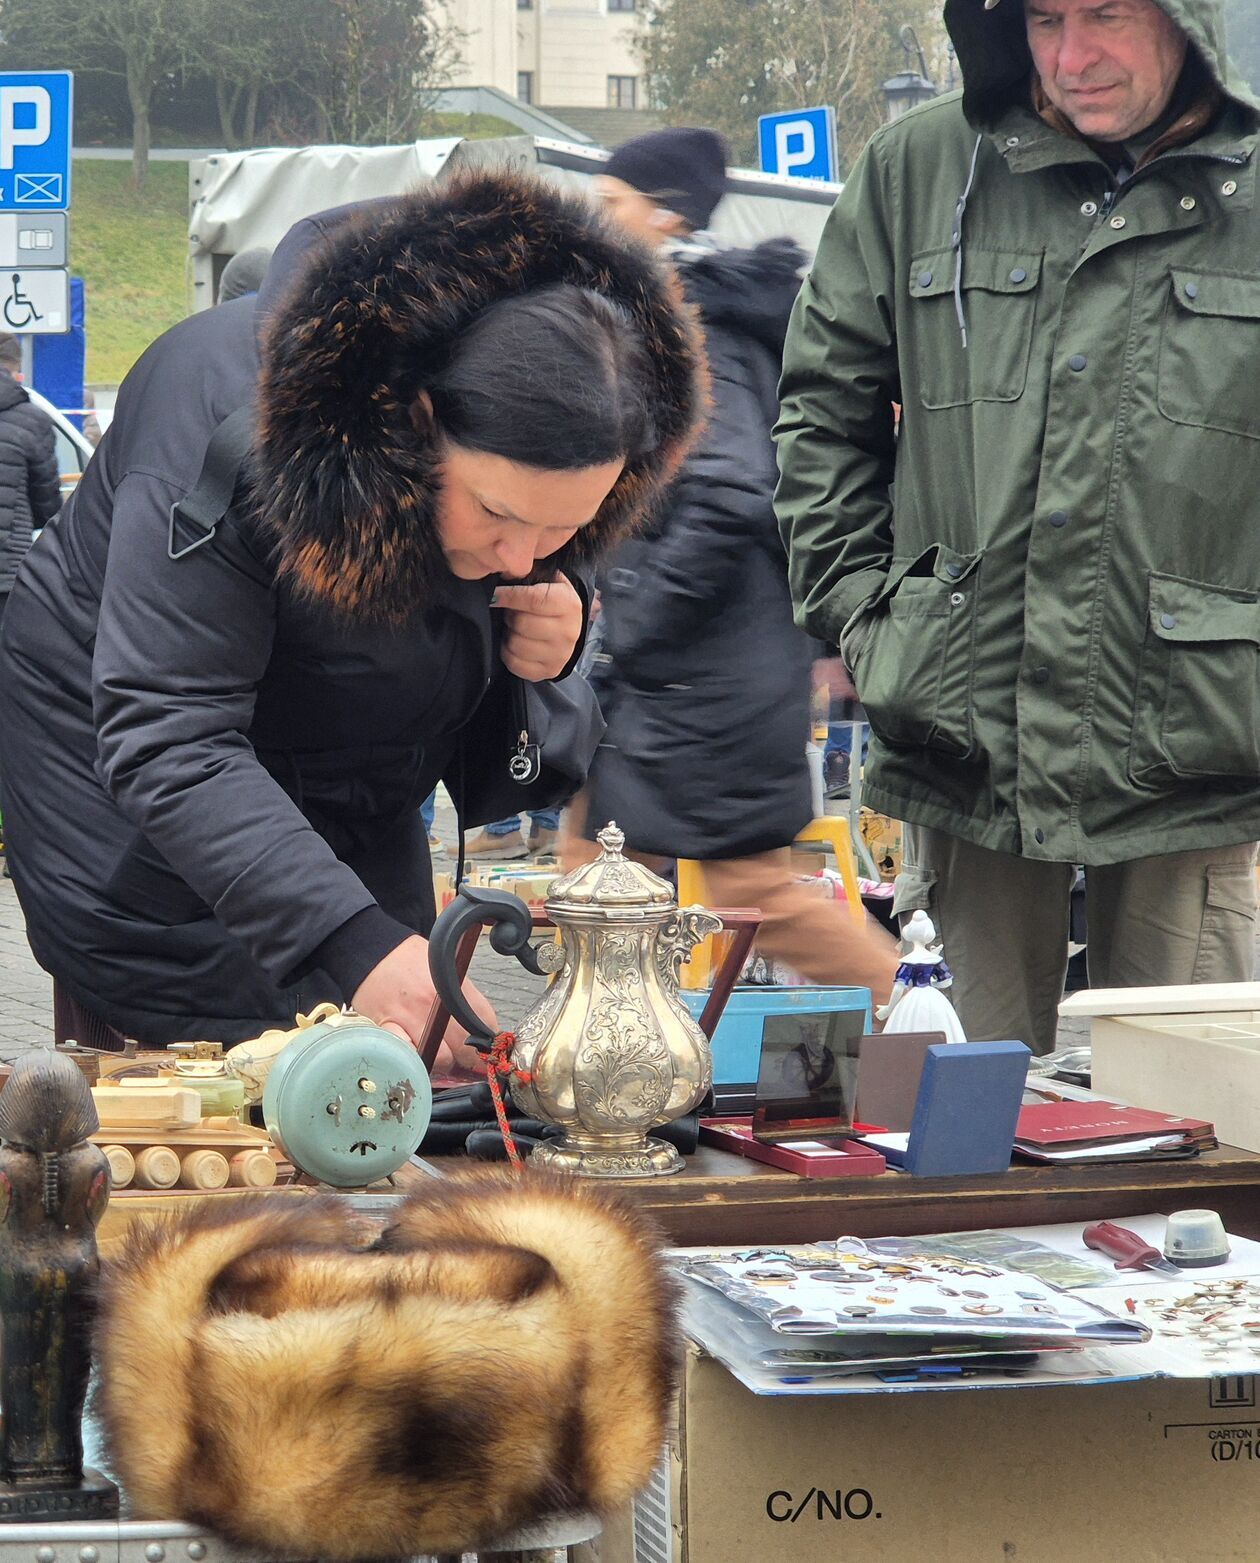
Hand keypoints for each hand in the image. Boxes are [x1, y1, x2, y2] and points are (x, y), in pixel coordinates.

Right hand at [351, 935, 496, 1073]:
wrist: (370, 950)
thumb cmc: (410, 960)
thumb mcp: (446, 968)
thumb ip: (465, 997)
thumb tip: (482, 1030)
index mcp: (453, 986)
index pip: (485, 1025)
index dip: (487, 1042)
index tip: (485, 1050)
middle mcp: (434, 1004)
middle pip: (466, 1047)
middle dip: (469, 1059)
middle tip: (463, 1059)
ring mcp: (410, 1018)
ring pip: (440, 1059)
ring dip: (443, 1064)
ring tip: (438, 1055)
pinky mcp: (387, 1030)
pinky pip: (409, 1057)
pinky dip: (415, 1062)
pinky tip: (416, 1054)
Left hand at [492, 574, 582, 681]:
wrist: (568, 629)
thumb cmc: (551, 602)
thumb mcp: (548, 582)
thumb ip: (529, 576)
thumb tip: (505, 574)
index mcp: (568, 604)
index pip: (533, 599)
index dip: (508, 596)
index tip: (494, 595)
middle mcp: (569, 631)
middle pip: (522, 623)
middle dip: (510, 616)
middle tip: (510, 613)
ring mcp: (560, 654)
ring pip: (516, 644)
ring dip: (508, 635)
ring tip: (514, 628)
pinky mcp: (549, 671)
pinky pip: (515, 663)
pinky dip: (508, 653)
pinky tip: (514, 644)